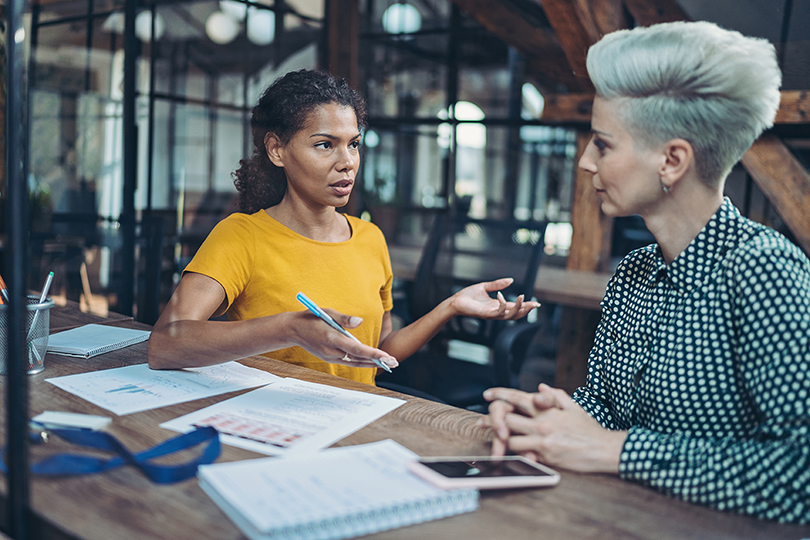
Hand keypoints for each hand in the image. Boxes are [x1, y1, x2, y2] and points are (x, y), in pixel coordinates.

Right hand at [289, 309, 398, 370]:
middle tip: (394, 362)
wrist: (293, 329)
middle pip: (358, 358)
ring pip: (354, 362)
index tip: (387, 357)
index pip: (356, 349)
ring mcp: (329, 356)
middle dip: (377, 361)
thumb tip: (359, 321)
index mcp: (331, 338)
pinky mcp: (329, 358)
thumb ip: (344, 318)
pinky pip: (348, 362)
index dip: (373, 354)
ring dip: (371, 363)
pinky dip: (361, 362)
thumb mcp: (327, 312)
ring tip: (388, 364)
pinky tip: (372, 362)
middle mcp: (331, 351)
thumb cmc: (311, 317)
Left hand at [449, 278, 539, 320]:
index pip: (514, 307)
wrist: (455, 301)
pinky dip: (501, 305)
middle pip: (515, 314)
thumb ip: (498, 284)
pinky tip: (501, 296)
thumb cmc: (468, 296)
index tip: (536, 303)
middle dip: (526, 310)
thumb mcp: (485, 287)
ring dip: (518, 308)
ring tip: (523, 298)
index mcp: (497, 306)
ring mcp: (491, 314)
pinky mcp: (485, 314)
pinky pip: (497, 312)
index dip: (525, 306)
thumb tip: (511, 280)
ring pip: (509, 316)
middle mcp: (496, 312)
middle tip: (535, 304)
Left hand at [477, 384, 626, 473]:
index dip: (500, 394)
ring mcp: (543, 441)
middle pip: (507, 418)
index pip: (518, 397)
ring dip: (502, 439)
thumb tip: (540, 387)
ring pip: (510, 439)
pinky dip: (516, 454)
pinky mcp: (546, 457)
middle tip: (482, 422)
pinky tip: (509, 454)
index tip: (488, 394)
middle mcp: (542, 423)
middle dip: (493, 420)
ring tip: (496, 440)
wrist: (604, 449)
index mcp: (547, 409)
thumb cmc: (589, 429)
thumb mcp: (574, 407)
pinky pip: (523, 455)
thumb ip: (555, 395)